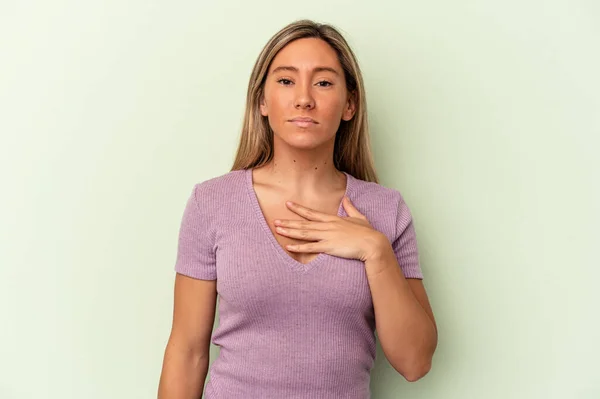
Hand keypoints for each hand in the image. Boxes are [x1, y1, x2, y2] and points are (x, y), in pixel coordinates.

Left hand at [273, 196, 387, 261]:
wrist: (373, 243)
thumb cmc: (368, 233)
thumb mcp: (359, 217)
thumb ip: (351, 207)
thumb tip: (347, 198)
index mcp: (333, 219)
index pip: (312, 213)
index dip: (299, 209)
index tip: (288, 204)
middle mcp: (327, 226)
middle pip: (304, 223)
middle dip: (289, 222)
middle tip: (275, 220)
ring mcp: (327, 236)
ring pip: (304, 233)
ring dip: (290, 232)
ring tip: (278, 230)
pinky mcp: (329, 247)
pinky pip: (310, 247)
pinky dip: (298, 247)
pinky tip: (288, 247)